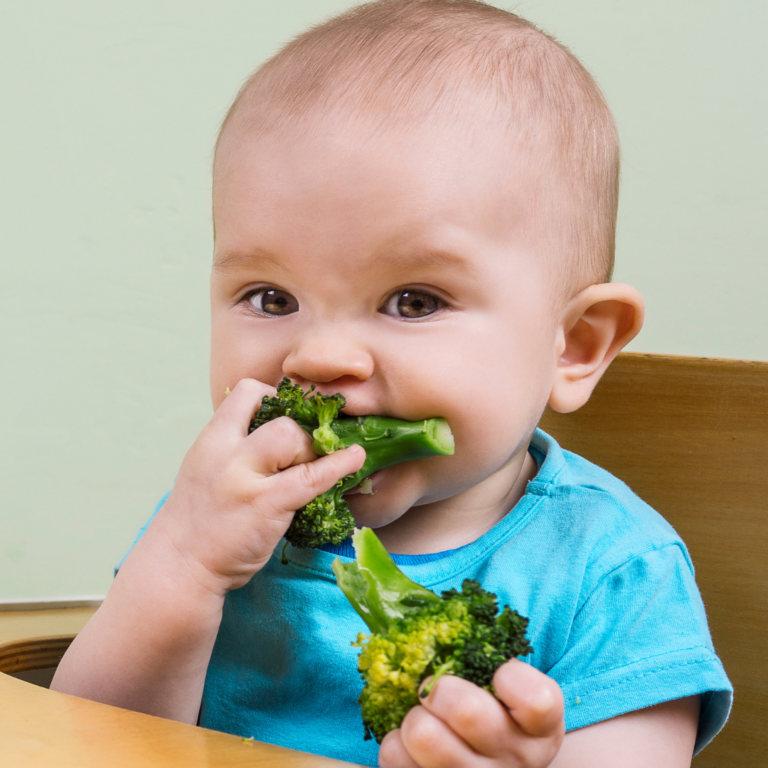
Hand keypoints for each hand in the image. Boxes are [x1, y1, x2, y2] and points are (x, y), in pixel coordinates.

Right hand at [147, 378, 365, 595]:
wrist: (178, 566)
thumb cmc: (199, 520)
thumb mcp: (208, 469)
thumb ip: (238, 448)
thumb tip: (288, 431)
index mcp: (211, 439)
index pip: (248, 391)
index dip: (276, 398)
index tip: (290, 416)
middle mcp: (225, 452)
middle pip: (277, 413)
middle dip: (300, 428)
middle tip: (306, 452)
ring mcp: (245, 478)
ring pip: (292, 436)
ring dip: (313, 449)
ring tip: (314, 468)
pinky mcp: (266, 505)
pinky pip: (312, 477)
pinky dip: (339, 466)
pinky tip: (355, 459)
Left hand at [379, 659, 564, 767]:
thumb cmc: (495, 714)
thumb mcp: (508, 690)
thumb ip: (486, 655)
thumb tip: (422, 606)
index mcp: (540, 729)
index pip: (537, 700)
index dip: (512, 678)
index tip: (498, 672)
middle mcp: (514, 760)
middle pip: (467, 711)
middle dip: (438, 686)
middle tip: (433, 686)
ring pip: (424, 735)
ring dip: (413, 716)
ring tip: (422, 716)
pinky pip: (396, 759)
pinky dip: (395, 743)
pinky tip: (409, 743)